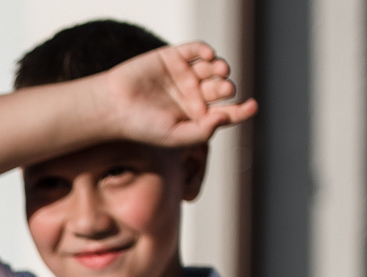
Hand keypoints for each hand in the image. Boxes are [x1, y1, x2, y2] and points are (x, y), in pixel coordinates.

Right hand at [98, 41, 257, 149]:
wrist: (113, 107)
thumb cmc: (142, 126)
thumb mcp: (175, 136)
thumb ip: (202, 132)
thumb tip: (225, 118)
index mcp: (196, 116)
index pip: (226, 112)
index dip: (242, 110)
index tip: (252, 105)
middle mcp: (193, 94)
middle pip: (221, 87)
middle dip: (226, 87)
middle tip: (225, 88)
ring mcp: (184, 74)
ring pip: (212, 67)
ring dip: (221, 68)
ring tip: (221, 71)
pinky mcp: (173, 57)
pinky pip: (196, 50)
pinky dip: (205, 50)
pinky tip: (209, 56)